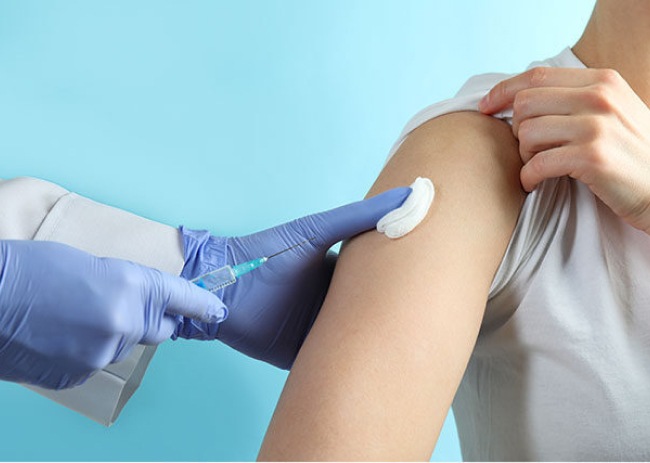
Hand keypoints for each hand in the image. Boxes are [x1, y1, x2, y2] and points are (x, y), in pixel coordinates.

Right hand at [0, 240, 224, 389]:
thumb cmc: (31, 268)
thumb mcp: (91, 264)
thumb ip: (127, 286)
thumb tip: (142, 302)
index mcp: (130, 285)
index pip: (181, 297)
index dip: (202, 304)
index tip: (217, 310)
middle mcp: (124, 323)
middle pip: (157, 330)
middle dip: (146, 320)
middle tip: (113, 305)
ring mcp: (101, 354)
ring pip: (122, 347)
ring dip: (108, 335)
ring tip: (69, 317)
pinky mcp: (79, 376)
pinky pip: (95, 363)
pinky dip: (84, 352)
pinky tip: (57, 336)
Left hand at [175, 187, 410, 368]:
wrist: (222, 288)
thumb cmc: (267, 253)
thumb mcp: (316, 232)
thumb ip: (356, 217)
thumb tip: (407, 195)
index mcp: (338, 278)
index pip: (378, 283)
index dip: (403, 286)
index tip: (435, 288)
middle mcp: (331, 306)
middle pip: (369, 317)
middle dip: (392, 324)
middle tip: (428, 331)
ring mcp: (318, 333)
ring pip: (352, 345)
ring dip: (372, 351)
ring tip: (409, 359)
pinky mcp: (301, 356)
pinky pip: (328, 367)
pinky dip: (345, 370)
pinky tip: (370, 376)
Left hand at [479, 66, 649, 232]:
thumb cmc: (631, 155)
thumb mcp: (611, 112)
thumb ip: (574, 100)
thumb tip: (520, 98)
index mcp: (602, 81)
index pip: (536, 76)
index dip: (502, 91)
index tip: (485, 107)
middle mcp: (599, 97)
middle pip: (525, 103)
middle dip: (516, 128)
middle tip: (528, 149)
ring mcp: (597, 126)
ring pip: (526, 132)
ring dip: (523, 154)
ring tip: (538, 166)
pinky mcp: (592, 158)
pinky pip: (537, 163)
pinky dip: (527, 177)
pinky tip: (533, 183)